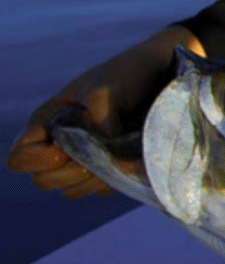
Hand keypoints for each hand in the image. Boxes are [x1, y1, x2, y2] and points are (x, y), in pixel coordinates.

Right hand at [7, 25, 203, 198]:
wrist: (166, 74)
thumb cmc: (128, 74)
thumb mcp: (104, 93)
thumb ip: (96, 126)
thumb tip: (102, 161)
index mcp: (48, 121)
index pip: (19, 158)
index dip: (37, 161)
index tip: (63, 149)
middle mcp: (61, 143)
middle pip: (44, 181)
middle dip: (67, 174)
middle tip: (95, 155)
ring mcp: (86, 157)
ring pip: (71, 190)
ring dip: (92, 179)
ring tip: (116, 154)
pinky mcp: (111, 166)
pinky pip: (102, 188)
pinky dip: (113, 179)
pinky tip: (129, 158)